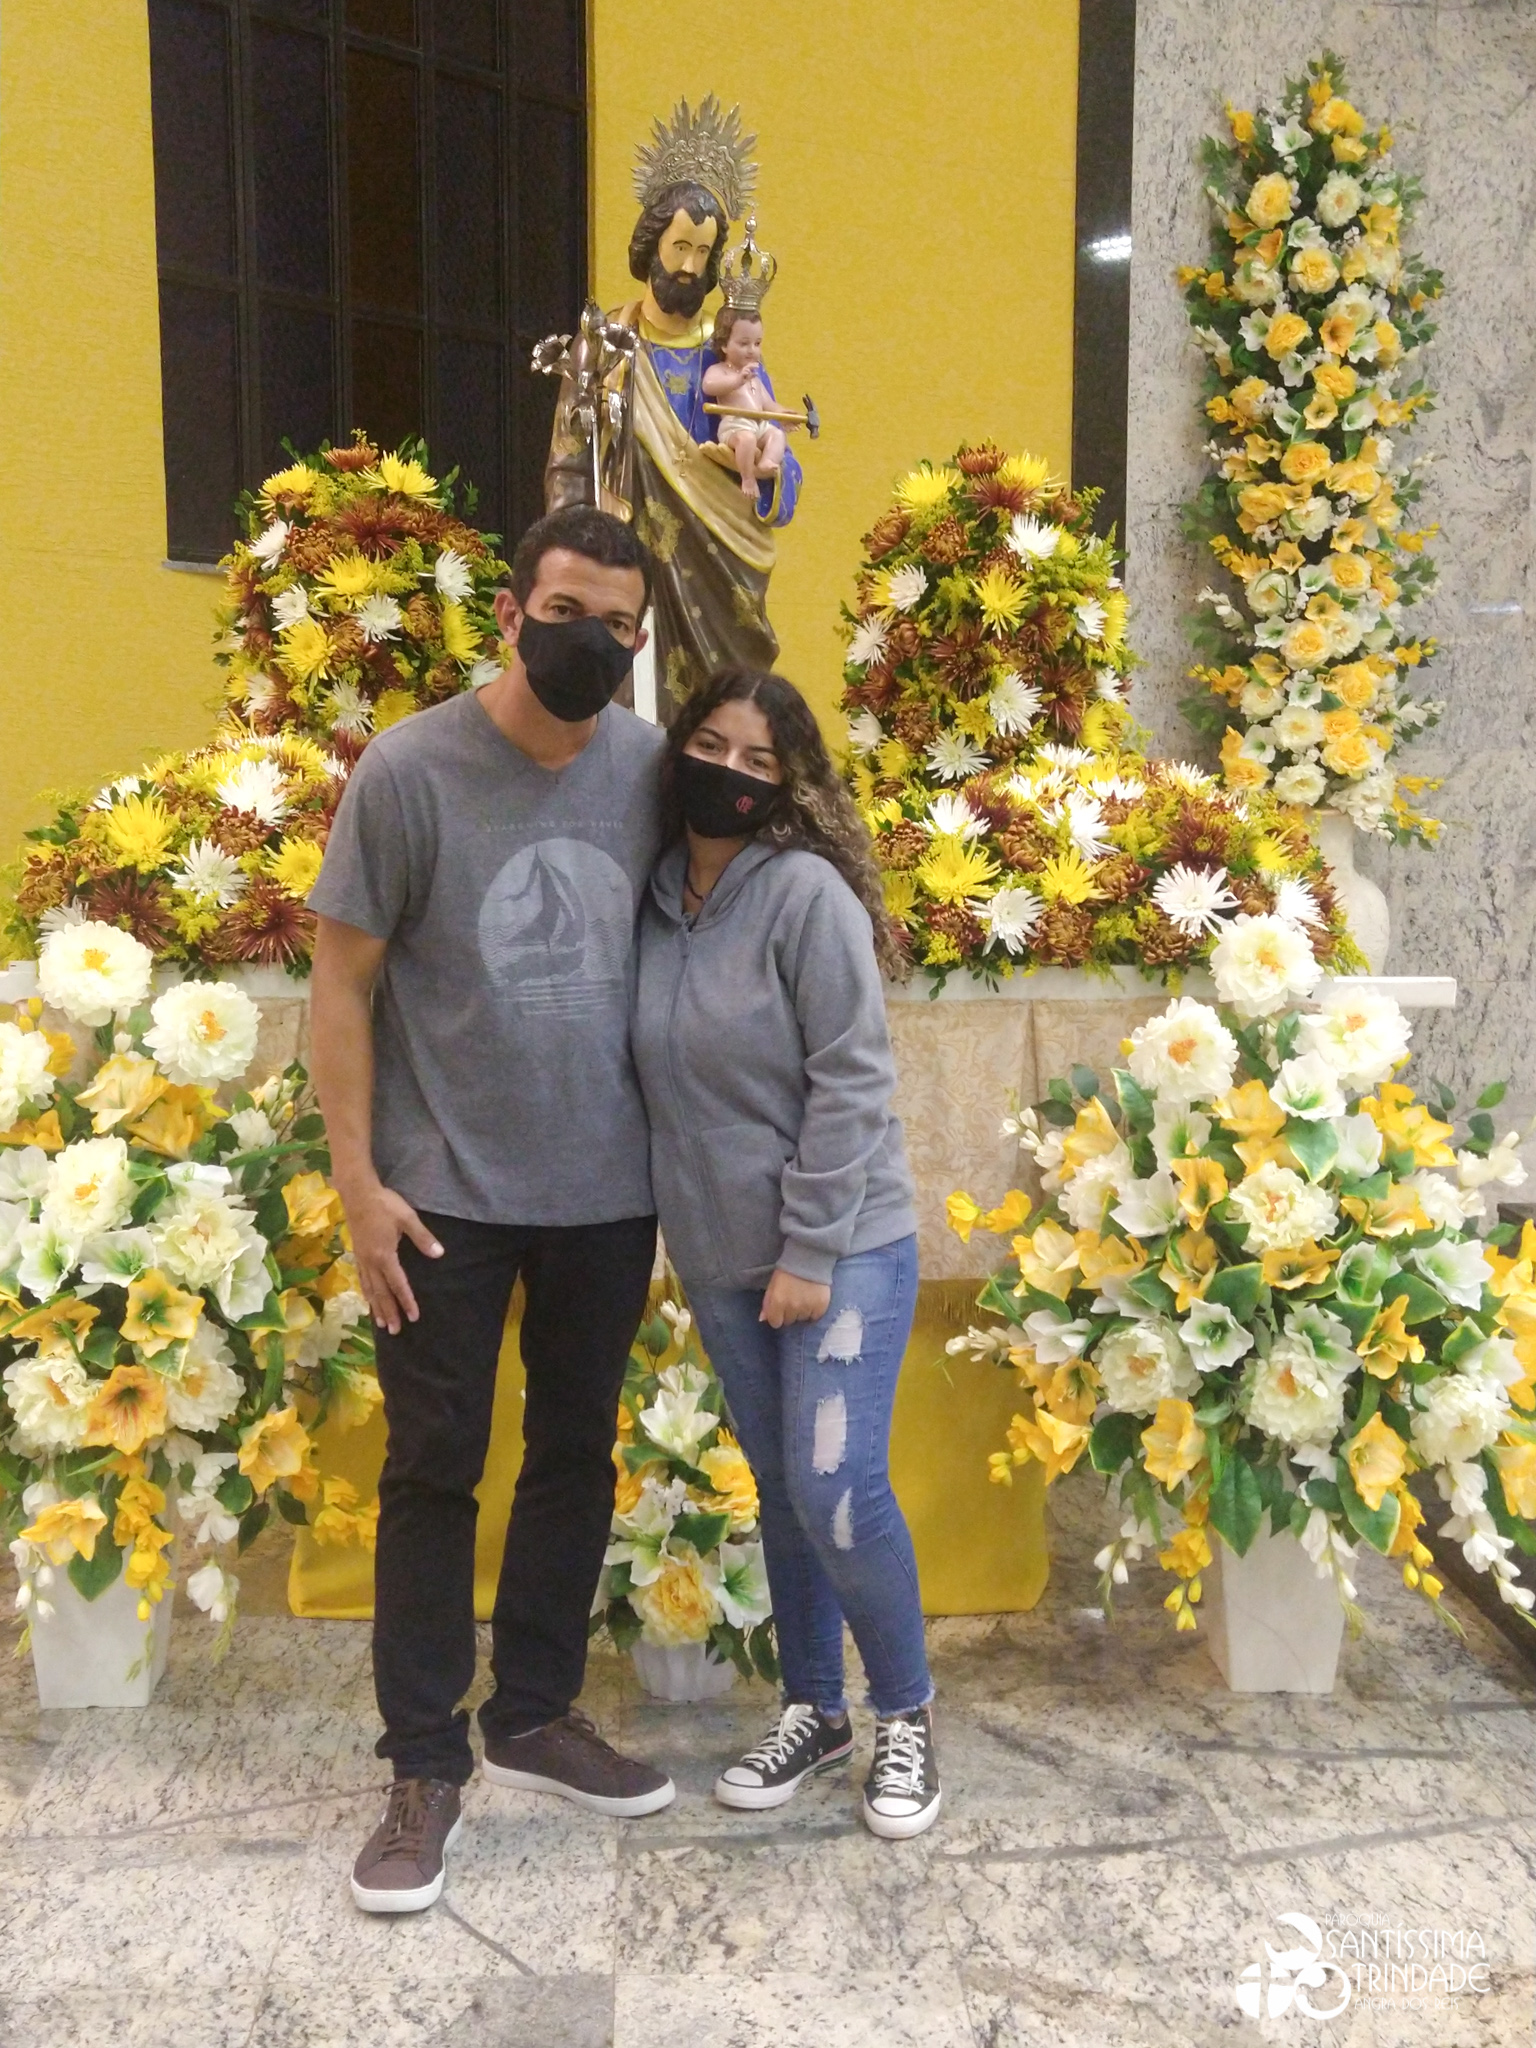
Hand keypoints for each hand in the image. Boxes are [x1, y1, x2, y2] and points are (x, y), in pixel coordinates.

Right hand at [339, 1179, 442, 1334]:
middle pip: (381, 1293)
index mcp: (384, 1256)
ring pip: (369, 1289)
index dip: (406, 1301)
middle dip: (389, 1312)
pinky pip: (362, 1280)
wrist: (357, 1193)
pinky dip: (366, 1293)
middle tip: (396, 1331)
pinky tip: (368, 1299)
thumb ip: (423, 1238)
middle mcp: (371, 1262)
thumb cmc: (384, 1204)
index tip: (413, 1317)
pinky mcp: (357, 1253)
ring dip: (376, 1307)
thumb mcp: (407, 1218)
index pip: (398, 1284)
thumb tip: (439, 1254)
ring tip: (381, 1324)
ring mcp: (362, 1259)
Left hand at [760, 1269, 832, 1327]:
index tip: (780, 1309)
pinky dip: (814, 1311)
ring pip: (802, 1319)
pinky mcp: (821, 1307)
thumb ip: (767, 1303)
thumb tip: (763, 1319)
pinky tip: (812, 1301)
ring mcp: (807, 1308)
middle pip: (789, 1321)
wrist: (809, 1259)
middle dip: (789, 1313)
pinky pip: (815, 1317)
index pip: (775, 1323)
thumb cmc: (786, 1271)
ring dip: (802, 1312)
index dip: (777, 1316)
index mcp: (777, 1302)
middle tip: (793, 1300)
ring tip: (803, 1299)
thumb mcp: (772, 1285)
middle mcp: (792, 1308)